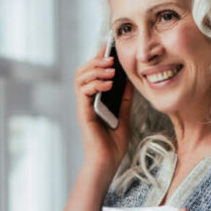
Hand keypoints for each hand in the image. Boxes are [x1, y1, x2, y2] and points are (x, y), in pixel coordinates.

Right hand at [74, 43, 133, 170]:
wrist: (107, 163)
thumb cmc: (112, 145)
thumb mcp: (123, 116)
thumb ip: (124, 99)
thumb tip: (130, 81)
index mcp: (94, 100)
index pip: (93, 73)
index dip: (99, 58)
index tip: (109, 47)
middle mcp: (86, 101)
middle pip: (83, 71)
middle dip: (96, 60)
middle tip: (110, 57)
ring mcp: (83, 106)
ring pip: (80, 78)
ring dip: (95, 70)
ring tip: (110, 69)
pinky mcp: (83, 113)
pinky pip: (83, 92)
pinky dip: (94, 84)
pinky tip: (107, 84)